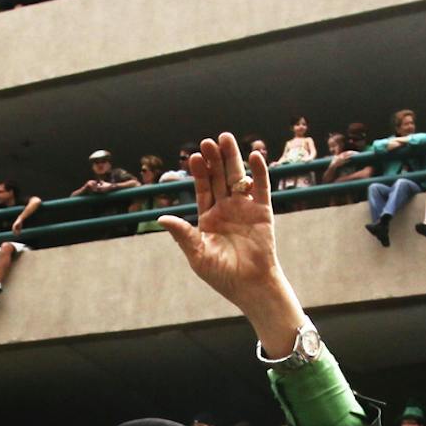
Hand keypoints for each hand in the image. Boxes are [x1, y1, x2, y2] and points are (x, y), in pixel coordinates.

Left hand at [158, 134, 303, 345]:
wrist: (249, 285)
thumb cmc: (221, 274)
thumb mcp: (197, 254)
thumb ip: (183, 234)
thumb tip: (161, 218)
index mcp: (208, 218)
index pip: (203, 189)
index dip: (199, 173)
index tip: (193, 157)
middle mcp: (226, 209)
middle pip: (219, 178)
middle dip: (214, 160)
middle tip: (208, 141)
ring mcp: (245, 209)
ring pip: (238, 178)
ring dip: (233, 159)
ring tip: (226, 139)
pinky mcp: (263, 212)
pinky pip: (261, 188)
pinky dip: (259, 173)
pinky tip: (254, 156)